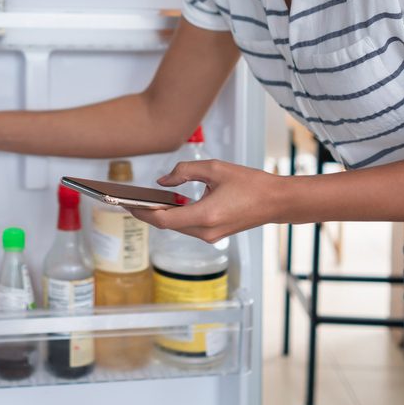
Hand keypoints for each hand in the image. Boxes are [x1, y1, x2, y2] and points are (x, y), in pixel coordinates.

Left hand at [131, 159, 285, 242]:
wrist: (276, 201)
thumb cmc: (250, 183)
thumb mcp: (215, 168)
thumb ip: (184, 172)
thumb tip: (163, 181)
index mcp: (205, 215)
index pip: (164, 220)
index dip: (143, 213)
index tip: (127, 204)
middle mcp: (206, 231)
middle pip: (168, 225)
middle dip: (148, 214)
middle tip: (130, 201)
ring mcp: (211, 236)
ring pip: (178, 227)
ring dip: (163, 215)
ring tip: (146, 201)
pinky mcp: (215, 235)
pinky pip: (189, 227)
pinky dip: (177, 216)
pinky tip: (169, 204)